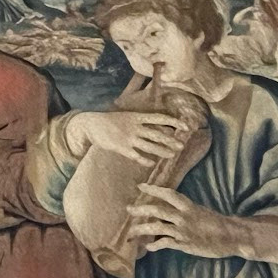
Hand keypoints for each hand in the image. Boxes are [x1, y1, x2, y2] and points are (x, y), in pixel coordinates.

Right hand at [66, 110, 194, 164]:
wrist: (91, 125)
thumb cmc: (110, 121)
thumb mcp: (127, 115)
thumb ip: (141, 120)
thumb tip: (156, 124)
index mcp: (137, 117)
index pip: (159, 118)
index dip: (173, 122)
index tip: (185, 126)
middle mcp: (135, 126)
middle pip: (156, 133)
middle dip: (170, 140)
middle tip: (181, 145)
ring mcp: (128, 137)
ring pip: (149, 145)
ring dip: (161, 150)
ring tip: (171, 155)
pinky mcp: (121, 147)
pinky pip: (135, 155)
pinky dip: (144, 159)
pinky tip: (152, 162)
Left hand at [127, 184, 242, 258]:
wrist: (231, 236)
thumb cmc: (216, 224)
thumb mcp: (200, 211)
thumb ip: (184, 211)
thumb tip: (168, 212)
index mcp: (188, 206)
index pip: (167, 193)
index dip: (153, 189)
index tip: (140, 186)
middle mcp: (183, 216)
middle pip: (157, 210)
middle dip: (140, 209)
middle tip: (128, 209)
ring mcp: (183, 231)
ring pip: (157, 228)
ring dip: (141, 230)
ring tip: (131, 233)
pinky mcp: (184, 244)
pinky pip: (165, 243)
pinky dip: (155, 245)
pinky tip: (148, 248)